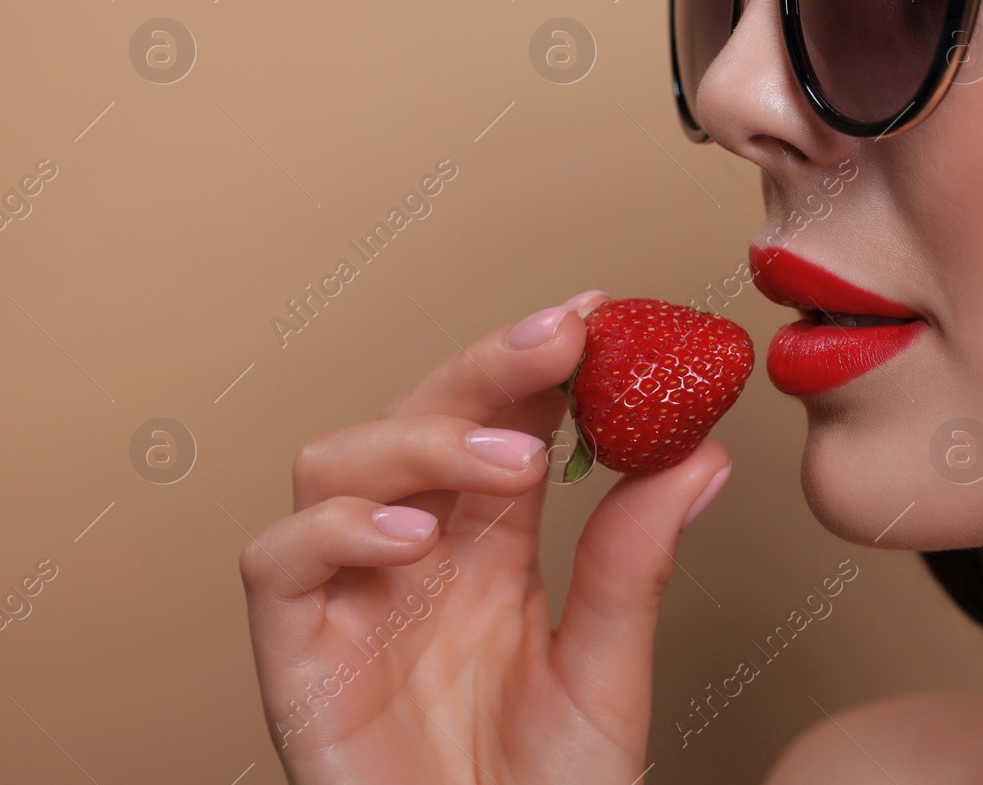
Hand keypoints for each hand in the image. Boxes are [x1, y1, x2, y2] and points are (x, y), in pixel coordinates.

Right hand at [239, 291, 733, 783]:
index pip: (501, 420)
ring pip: (337, 459)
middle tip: (564, 337)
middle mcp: (413, 552)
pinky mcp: (295, 653)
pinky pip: (280, 561)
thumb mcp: (606, 670)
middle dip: (487, 366)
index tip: (598, 312)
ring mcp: (348, 595)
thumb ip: (635, 562)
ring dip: (421, 440)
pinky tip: (413, 535)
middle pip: (419, 415)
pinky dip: (338, 528)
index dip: (537, 361)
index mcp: (489, 544)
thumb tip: (702, 453)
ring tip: (512, 465)